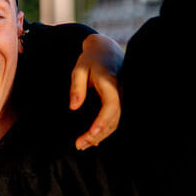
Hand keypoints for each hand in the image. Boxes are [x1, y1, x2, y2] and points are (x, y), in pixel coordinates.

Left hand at [70, 33, 122, 148]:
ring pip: (115, 121)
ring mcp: (121, 97)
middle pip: (113, 119)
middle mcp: (120, 93)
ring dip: (101, 135)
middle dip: (98, 134)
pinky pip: (114, 117)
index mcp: (111, 84)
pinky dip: (105, 129)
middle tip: (79, 145)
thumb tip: (73, 107)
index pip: (111, 106)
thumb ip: (76, 87)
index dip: (102, 122)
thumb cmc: (90, 59)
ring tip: (83, 145)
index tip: (91, 134)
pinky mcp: (118, 101)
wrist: (106, 51)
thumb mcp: (79, 69)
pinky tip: (94, 138)